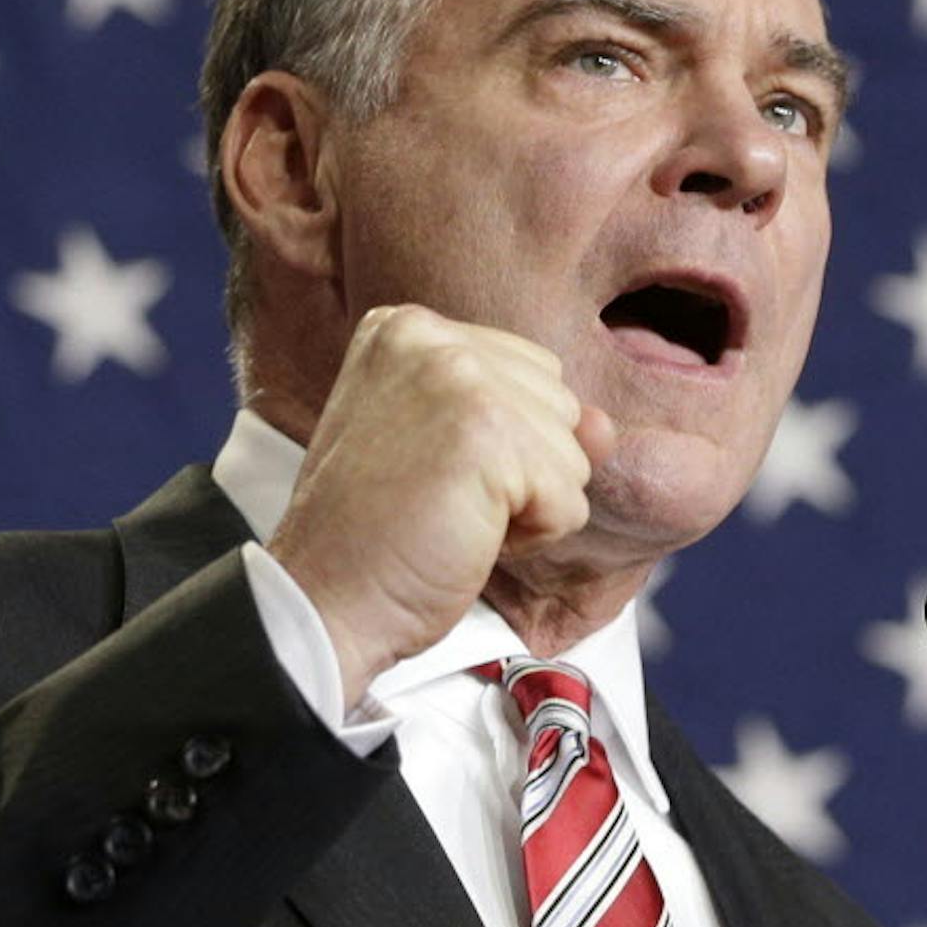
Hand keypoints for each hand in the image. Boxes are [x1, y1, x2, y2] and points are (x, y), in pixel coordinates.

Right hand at [269, 304, 616, 705]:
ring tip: (449, 516)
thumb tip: (604, 425)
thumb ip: (527, 419)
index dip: (503, 442)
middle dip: (522, 469)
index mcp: (407, 328)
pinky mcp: (490, 433)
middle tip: (437, 499)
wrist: (322, 599)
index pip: (529, 372)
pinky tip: (466, 537)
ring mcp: (460, 378)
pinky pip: (569, 499)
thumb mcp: (451, 452)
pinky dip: (532, 538)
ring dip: (528, 506)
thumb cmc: (375, 533)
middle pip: (558, 403)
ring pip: (572, 452)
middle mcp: (431, 337)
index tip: (426, 470)